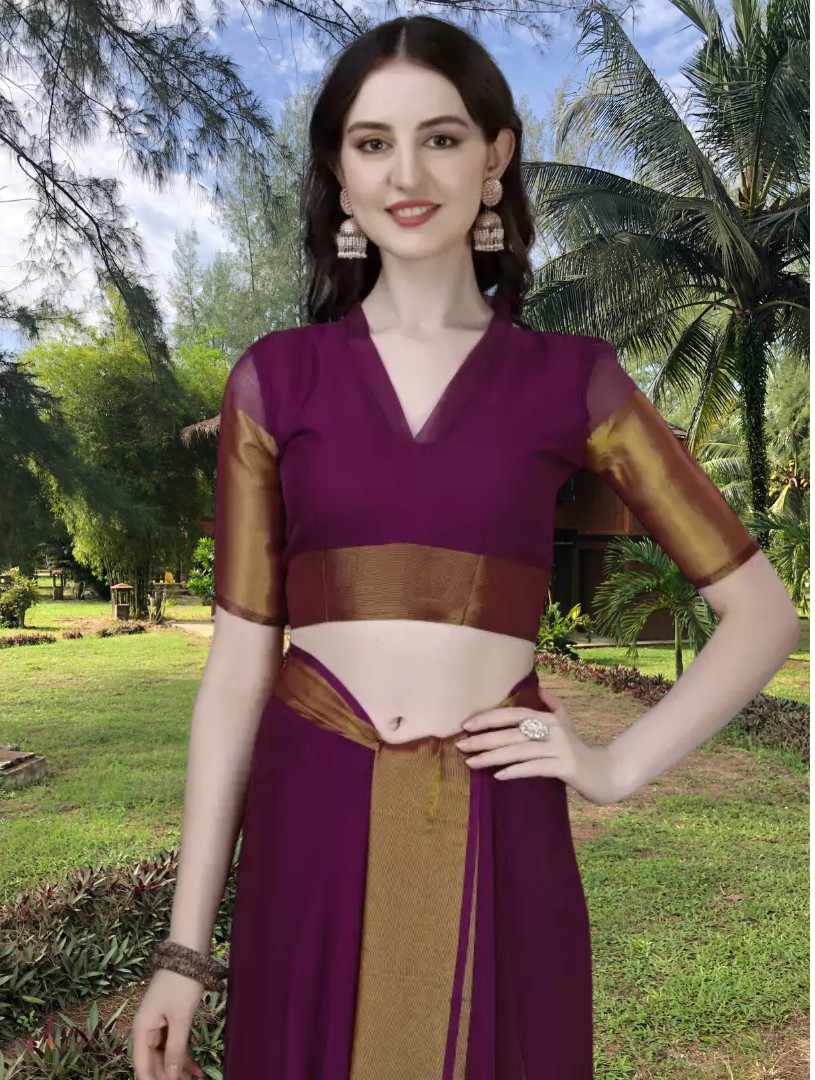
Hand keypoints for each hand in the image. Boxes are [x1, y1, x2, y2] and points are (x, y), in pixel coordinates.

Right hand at [130, 968, 205, 1079]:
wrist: (188, 949)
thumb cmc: (182, 982)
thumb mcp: (181, 1018)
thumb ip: (176, 1048)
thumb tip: (171, 1076)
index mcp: (141, 1029)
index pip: (142, 1067)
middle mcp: (146, 1028)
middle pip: (154, 1062)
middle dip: (169, 1076)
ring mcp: (158, 1023)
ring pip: (165, 1054)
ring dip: (178, 1068)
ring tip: (196, 1079)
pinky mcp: (170, 1017)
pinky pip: (173, 1042)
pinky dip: (183, 1054)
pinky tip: (195, 1068)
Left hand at [455, 682, 622, 804]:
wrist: (606, 773)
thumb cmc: (578, 749)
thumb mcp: (566, 725)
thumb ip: (552, 706)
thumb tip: (539, 688)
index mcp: (548, 718)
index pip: (513, 714)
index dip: (489, 718)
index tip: (466, 725)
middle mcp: (553, 729)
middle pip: (512, 733)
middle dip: (484, 739)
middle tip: (461, 745)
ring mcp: (560, 748)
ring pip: (519, 751)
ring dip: (492, 756)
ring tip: (471, 762)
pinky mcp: (565, 767)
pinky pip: (535, 768)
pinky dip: (516, 771)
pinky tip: (499, 776)